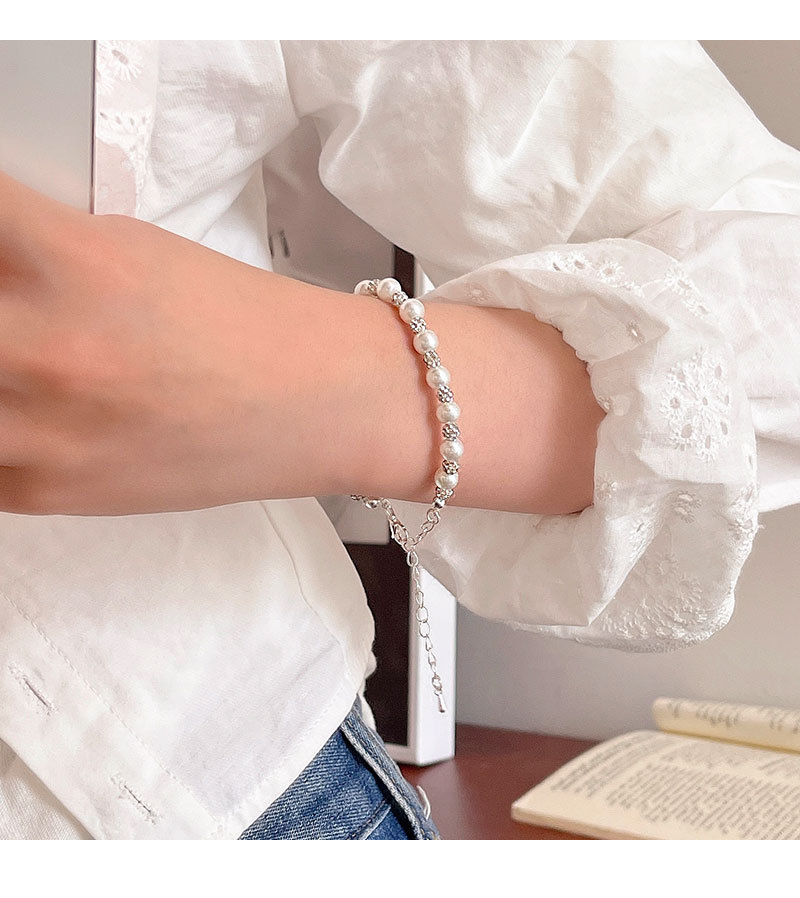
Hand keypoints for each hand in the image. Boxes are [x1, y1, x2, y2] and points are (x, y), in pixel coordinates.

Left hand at [0, 171, 286, 514]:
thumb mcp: (131, 249)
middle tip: (15, 315)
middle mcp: (42, 347)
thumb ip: (36, 249)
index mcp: (68, 262)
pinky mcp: (45, 490)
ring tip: (26, 366)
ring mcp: (38, 429)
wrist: (313, 405)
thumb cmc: (240, 324)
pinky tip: (34, 417)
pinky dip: (0, 436)